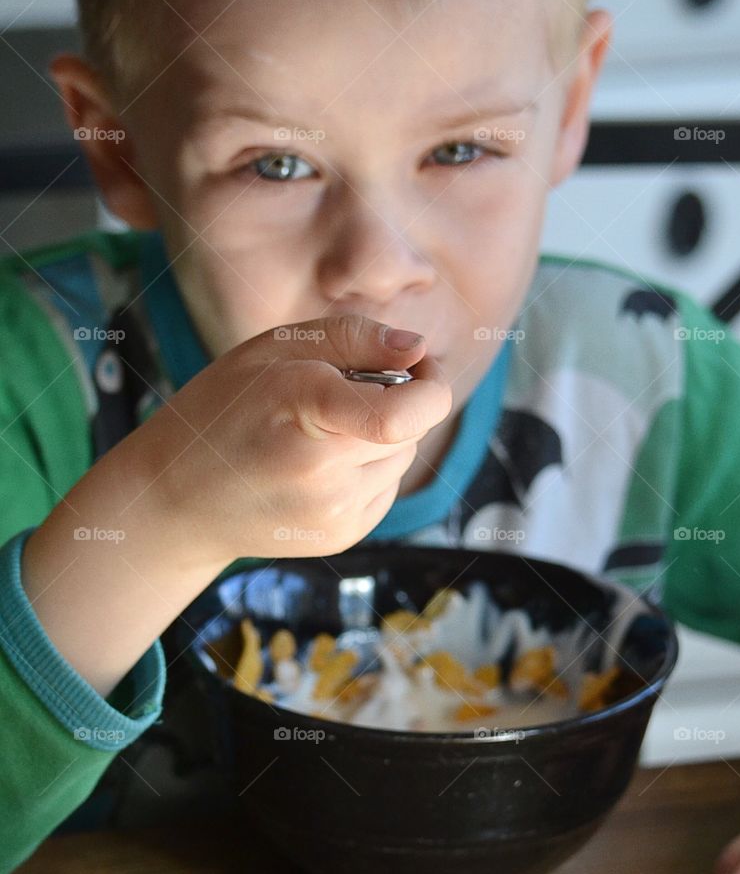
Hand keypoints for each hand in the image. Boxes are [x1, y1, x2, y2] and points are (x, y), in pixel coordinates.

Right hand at [138, 313, 452, 565]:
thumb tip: (419, 348)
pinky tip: (320, 464)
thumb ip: (353, 337)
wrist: (176, 499)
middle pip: (411, 428)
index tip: (417, 366)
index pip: (403, 414)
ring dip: (382, 436)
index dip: (429, 385)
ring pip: (404, 457)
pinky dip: (369, 467)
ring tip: (321, 432)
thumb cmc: (223, 409)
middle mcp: (323, 475)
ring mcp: (335, 514)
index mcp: (304, 413)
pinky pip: (388, 486)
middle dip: (398, 401)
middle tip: (344, 392)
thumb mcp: (272, 348)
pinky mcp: (344, 536)